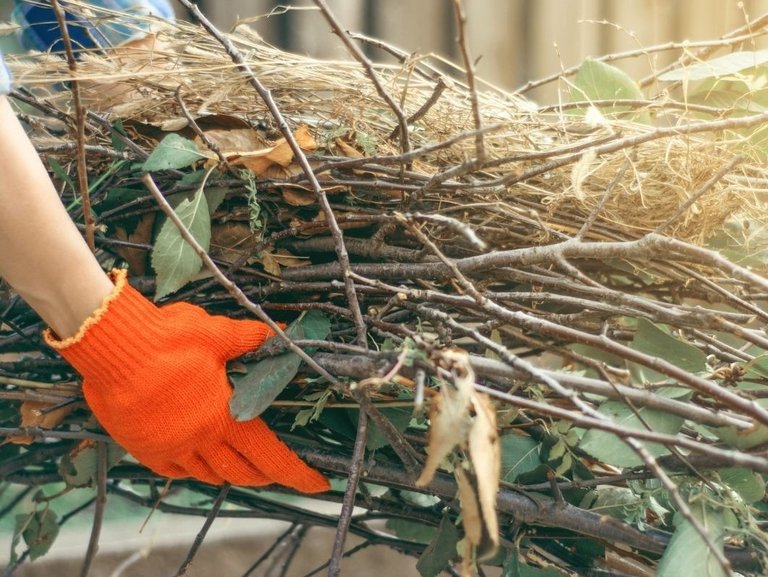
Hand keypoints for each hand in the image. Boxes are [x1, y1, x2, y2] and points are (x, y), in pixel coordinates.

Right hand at [45, 269, 328, 492]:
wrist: (112, 347)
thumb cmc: (168, 339)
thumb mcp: (216, 334)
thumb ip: (249, 339)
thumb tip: (277, 334)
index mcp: (225, 417)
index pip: (271, 455)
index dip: (297, 472)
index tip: (317, 483)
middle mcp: (200, 441)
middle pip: (242, 472)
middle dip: (265, 475)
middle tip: (277, 471)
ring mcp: (171, 448)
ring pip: (209, 474)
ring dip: (231, 472)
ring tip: (242, 466)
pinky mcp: (144, 448)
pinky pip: (175, 471)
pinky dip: (193, 470)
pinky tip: (197, 463)